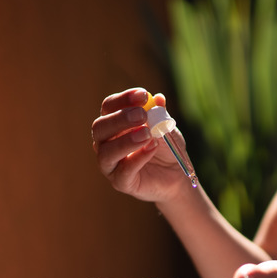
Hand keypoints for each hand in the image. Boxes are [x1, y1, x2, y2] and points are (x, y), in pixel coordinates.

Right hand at [91, 87, 186, 201]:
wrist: (176, 175)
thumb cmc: (166, 148)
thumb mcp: (166, 128)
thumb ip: (160, 115)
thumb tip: (158, 98)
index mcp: (114, 125)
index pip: (109, 107)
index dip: (123, 99)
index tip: (142, 95)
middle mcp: (106, 143)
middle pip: (100, 127)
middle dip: (120, 119)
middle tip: (142, 114)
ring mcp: (110, 164)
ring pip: (106, 151)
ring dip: (126, 140)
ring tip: (147, 134)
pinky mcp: (121, 182)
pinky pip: (123, 171)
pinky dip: (138, 158)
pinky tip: (152, 147)